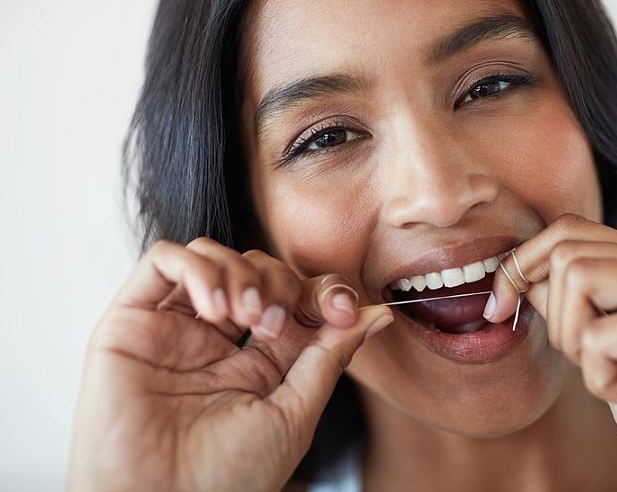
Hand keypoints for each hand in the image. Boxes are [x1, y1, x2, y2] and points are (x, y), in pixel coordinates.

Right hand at [68, 237, 393, 491]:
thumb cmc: (226, 477)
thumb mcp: (295, 412)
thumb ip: (329, 356)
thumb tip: (377, 314)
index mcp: (258, 364)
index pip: (295, 299)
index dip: (323, 292)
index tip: (343, 309)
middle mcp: (216, 341)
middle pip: (259, 269)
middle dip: (280, 283)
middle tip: (276, 323)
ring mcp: (173, 328)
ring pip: (214, 256)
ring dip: (242, 273)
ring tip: (245, 316)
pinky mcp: (131, 321)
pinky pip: (163, 260)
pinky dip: (198, 268)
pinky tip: (214, 307)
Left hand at [486, 214, 616, 491]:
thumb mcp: (610, 354)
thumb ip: (577, 308)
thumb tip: (521, 273)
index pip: (577, 230)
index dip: (525, 264)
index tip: (500, 308)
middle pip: (571, 248)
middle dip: (553, 313)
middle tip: (585, 362)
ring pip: (579, 275)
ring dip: (574, 340)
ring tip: (611, 378)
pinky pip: (598, 335)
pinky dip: (597, 377)